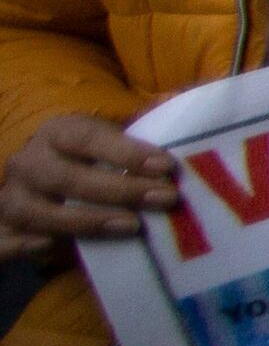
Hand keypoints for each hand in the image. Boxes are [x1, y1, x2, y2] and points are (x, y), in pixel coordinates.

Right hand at [0, 111, 175, 241]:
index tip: (166, 166)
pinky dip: (24, 245)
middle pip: (65, 176)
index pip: (86, 137)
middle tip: (164, 199)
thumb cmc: (88, 163)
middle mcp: (29, 163)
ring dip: (83, 220)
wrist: (41, 192)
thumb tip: (174, 97)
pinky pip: (3, 239)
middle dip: (118, 189)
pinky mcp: (2, 230)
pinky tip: (52, 247)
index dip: (126, 151)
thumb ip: (139, 127)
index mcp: (56, 133)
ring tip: (131, 226)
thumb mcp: (109, 142)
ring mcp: (12, 197)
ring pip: (34, 211)